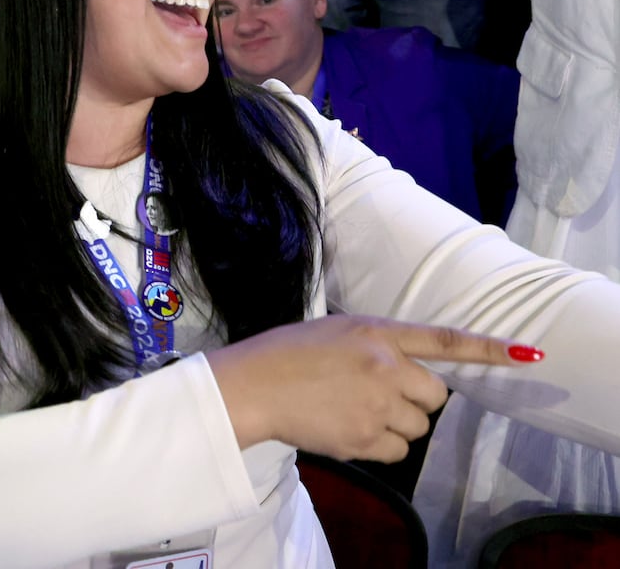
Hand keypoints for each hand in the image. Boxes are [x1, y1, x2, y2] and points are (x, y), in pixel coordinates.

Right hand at [208, 314, 539, 462]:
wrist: (251, 385)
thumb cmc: (286, 353)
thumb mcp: (336, 331)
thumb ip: (376, 345)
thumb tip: (405, 372)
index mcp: (376, 332)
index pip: (443, 339)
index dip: (489, 349)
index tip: (530, 355)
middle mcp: (384, 367)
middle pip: (435, 396)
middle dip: (415, 400)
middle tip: (378, 395)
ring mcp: (375, 404)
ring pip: (417, 428)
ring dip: (396, 425)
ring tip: (355, 412)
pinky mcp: (363, 438)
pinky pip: (396, 452)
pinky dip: (378, 446)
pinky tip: (347, 429)